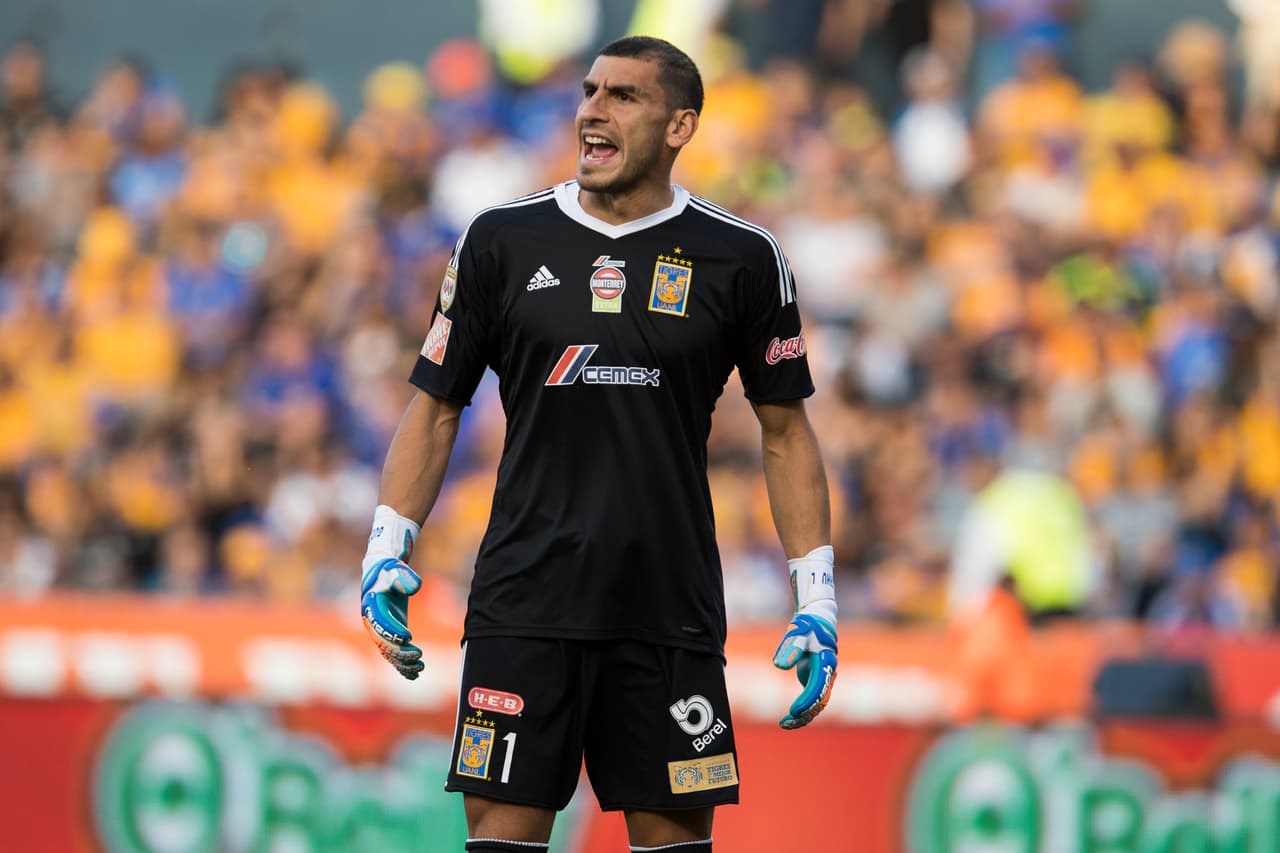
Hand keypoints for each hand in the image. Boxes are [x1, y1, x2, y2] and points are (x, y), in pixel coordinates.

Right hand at [360, 557, 424, 679]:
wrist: (383, 573)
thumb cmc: (389, 570)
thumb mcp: (395, 569)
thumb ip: (403, 577)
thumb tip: (415, 587)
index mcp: (370, 606)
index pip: (380, 624)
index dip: (392, 631)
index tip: (408, 637)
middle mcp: (372, 622)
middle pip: (384, 643)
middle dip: (400, 652)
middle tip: (419, 655)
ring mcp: (380, 630)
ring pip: (388, 653)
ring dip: (403, 663)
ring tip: (420, 667)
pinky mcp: (389, 634)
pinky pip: (393, 654)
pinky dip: (402, 665)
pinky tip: (414, 674)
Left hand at [773, 613, 836, 727]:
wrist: (817, 620)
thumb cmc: (807, 626)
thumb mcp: (798, 633)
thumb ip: (790, 648)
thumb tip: (779, 666)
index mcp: (827, 663)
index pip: (819, 687)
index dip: (807, 701)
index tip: (793, 711)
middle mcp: (829, 674)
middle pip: (820, 701)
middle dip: (804, 714)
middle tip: (785, 722)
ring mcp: (825, 679)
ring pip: (817, 705)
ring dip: (803, 717)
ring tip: (784, 724)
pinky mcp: (817, 682)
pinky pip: (812, 701)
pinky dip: (803, 711)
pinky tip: (788, 719)